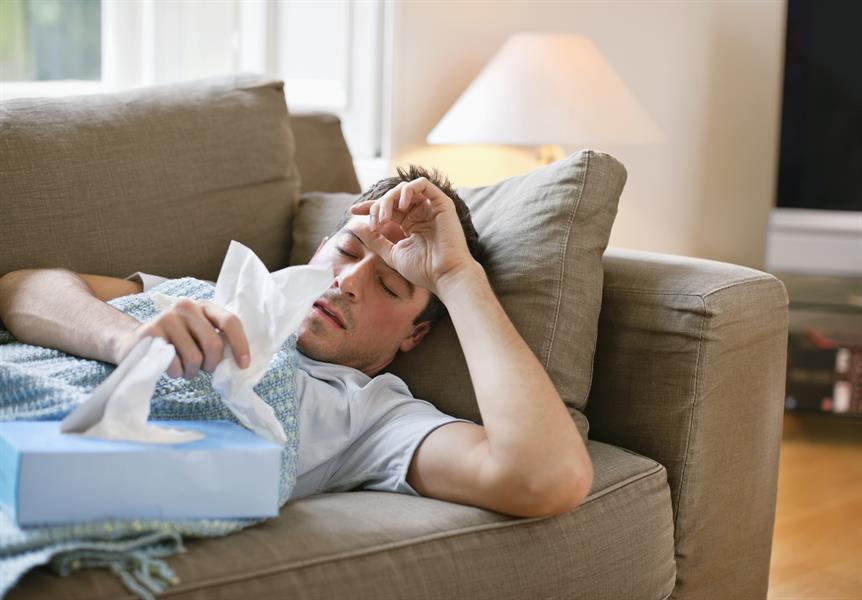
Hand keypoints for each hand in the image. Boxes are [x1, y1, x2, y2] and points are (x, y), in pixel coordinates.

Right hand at [114, 298, 249, 378]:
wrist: (133, 343)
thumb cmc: (175, 343)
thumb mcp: (198, 335)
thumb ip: (216, 340)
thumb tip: (239, 362)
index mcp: (204, 306)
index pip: (230, 321)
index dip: (240, 344)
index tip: (243, 365)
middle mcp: (187, 306)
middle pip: (213, 343)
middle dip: (211, 364)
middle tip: (204, 370)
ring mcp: (168, 317)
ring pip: (195, 358)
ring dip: (192, 372)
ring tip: (184, 368)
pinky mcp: (151, 332)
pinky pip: (175, 364)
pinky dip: (176, 373)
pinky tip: (169, 366)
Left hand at [350, 178, 474, 294]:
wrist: (445, 275)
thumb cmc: (423, 269)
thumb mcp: (392, 254)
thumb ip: (375, 240)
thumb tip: (356, 227)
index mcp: (410, 225)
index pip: (387, 209)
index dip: (370, 207)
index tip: (353, 211)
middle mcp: (420, 214)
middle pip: (392, 198)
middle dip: (378, 207)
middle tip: (375, 224)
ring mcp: (431, 208)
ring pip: (404, 189)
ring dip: (390, 200)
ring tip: (386, 218)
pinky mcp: (441, 203)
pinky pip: (423, 184)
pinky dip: (408, 190)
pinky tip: (401, 205)